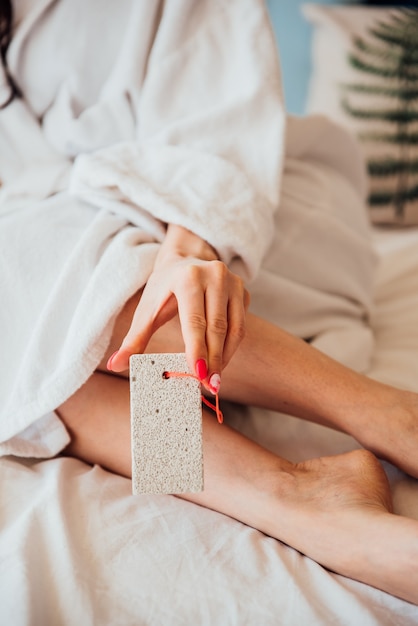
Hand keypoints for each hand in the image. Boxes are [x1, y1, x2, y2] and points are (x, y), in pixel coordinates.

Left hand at [107, 225, 249, 392]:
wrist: (186, 260)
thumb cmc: (164, 288)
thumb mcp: (147, 309)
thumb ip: (133, 339)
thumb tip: (115, 364)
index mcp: (188, 278)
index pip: (194, 321)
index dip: (197, 350)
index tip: (198, 374)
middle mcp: (215, 276)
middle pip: (217, 327)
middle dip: (213, 360)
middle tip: (209, 385)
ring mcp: (234, 282)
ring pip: (234, 328)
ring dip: (225, 357)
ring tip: (214, 379)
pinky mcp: (244, 291)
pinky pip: (240, 325)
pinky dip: (232, 347)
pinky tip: (220, 362)